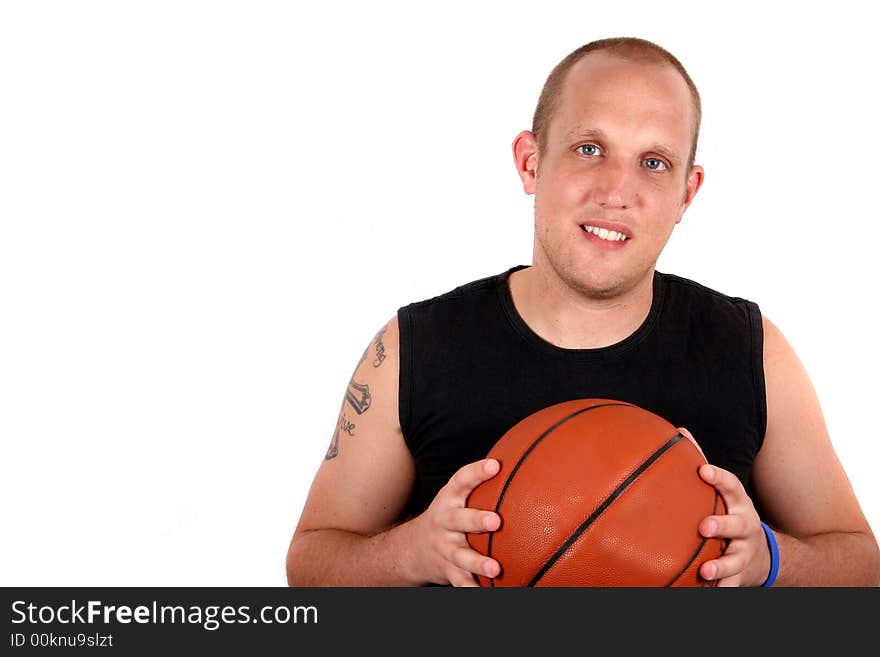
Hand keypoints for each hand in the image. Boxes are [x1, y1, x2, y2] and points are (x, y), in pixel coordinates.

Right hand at [410, 458, 501, 586]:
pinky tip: (485, 592)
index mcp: (450, 499)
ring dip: (477, 562)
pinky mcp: (448, 569)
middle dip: (476, 520)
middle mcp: (444, 521)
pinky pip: (460, 581)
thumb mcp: (458, 497)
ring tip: (495, 569)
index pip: (461, 480)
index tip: (495, 465)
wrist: (414, 547)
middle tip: (496, 521)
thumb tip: (525, 465)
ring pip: (460, 555)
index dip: (477, 472)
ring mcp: (445, 547)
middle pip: (458, 520)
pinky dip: (471, 588)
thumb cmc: (450, 516)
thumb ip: (483, 485)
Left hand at [679, 427, 771, 586]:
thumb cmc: (729, 513)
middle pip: (737, 524)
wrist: (762, 554)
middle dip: (722, 525)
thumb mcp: (722, 490)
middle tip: (703, 527)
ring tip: (705, 570)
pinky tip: (710, 592)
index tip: (702, 471)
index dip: (718, 478)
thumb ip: (700, 460)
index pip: (732, 486)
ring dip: (721, 565)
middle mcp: (745, 526)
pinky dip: (723, 590)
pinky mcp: (742, 576)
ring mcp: (745, 552)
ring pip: (736, 560)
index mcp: (737, 502)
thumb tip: (679, 432)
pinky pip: (733, 586)